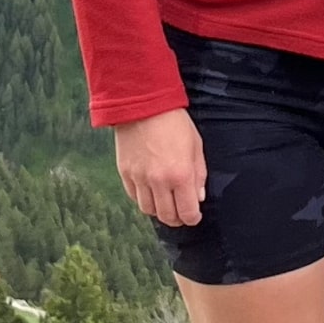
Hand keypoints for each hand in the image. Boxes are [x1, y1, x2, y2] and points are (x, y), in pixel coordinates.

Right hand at [114, 110, 206, 227]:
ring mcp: (139, 178)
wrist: (143, 104)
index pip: (188, 212)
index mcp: (180, 174)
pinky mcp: (125, 173)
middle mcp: (159, 181)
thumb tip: (198, 197)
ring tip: (166, 202)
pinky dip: (144, 199)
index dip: (193, 217)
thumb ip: (199, 174)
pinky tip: (151, 192)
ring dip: (159, 210)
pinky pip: (134, 197)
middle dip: (177, 218)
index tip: (195, 215)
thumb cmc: (174, 121)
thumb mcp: (196, 145)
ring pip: (149, 210)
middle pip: (167, 216)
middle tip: (181, 212)